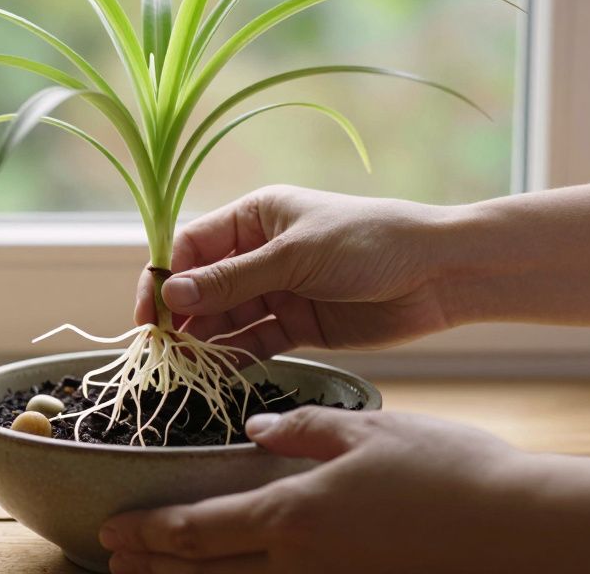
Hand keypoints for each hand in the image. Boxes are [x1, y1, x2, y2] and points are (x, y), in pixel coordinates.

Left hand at [99, 406, 535, 573]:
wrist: (521, 532)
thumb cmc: (448, 471)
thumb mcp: (368, 430)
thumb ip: (302, 428)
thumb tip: (255, 428)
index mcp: (295, 514)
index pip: (199, 528)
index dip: (150, 531)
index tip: (112, 529)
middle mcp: (301, 564)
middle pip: (206, 572)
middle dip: (154, 567)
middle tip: (114, 561)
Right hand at [137, 185, 454, 353]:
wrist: (439, 273)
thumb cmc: (368, 243)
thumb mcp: (295, 257)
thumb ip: (233, 280)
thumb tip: (173, 295)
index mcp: (256, 217)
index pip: (192, 247)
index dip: (166, 278)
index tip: (151, 315)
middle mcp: (261, 253)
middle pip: (205, 286)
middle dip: (182, 316)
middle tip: (163, 350)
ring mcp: (280, 290)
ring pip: (228, 318)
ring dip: (206, 341)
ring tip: (185, 368)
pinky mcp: (300, 325)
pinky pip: (256, 342)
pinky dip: (237, 357)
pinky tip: (220, 372)